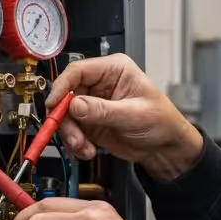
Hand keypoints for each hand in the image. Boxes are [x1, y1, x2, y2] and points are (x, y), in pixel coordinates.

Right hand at [45, 54, 203, 180]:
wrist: (165, 148)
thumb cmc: (161, 122)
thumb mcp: (134, 114)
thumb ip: (103, 110)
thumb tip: (76, 105)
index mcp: (114, 69)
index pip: (78, 71)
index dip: (62, 86)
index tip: (55, 105)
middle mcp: (100, 84)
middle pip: (66, 94)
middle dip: (65, 118)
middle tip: (72, 136)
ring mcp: (93, 104)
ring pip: (65, 115)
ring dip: (70, 134)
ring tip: (83, 147)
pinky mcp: (90, 122)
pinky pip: (71, 130)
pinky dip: (75, 143)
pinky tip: (87, 150)